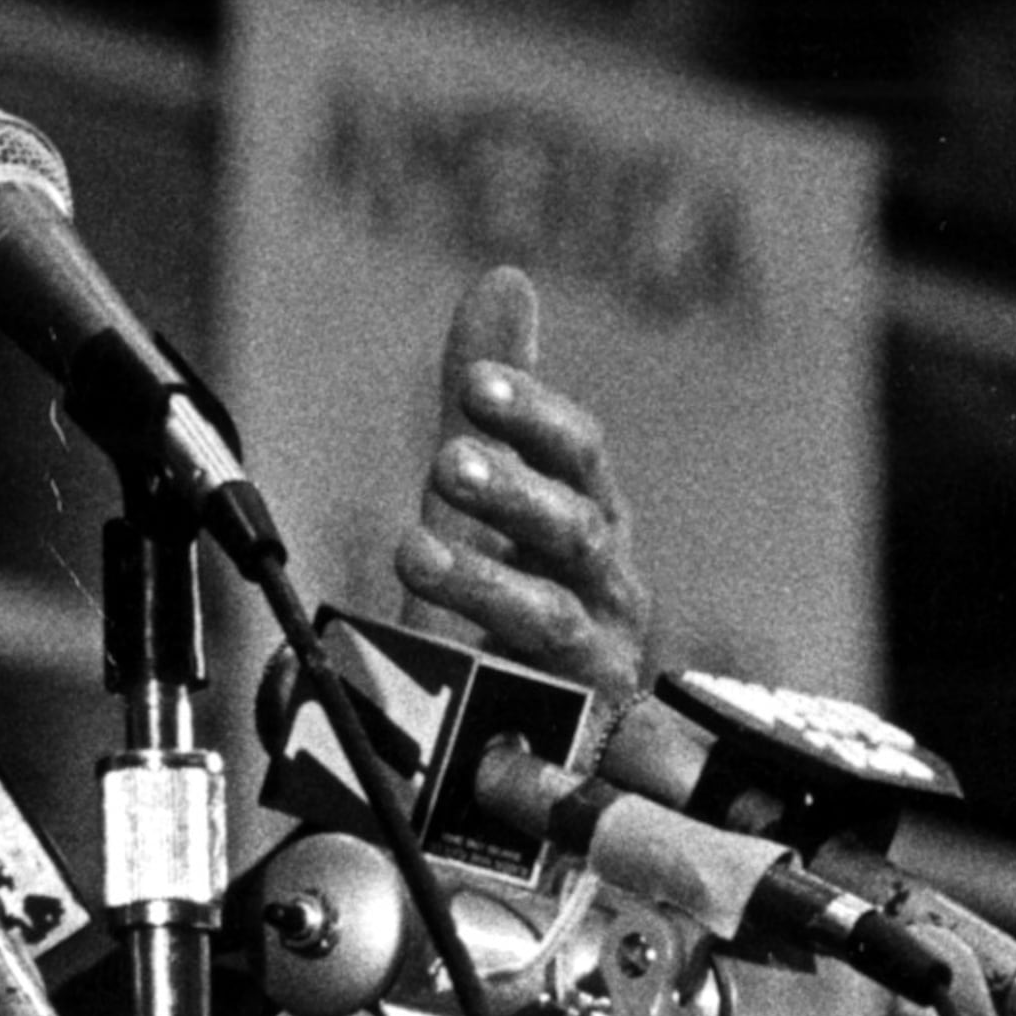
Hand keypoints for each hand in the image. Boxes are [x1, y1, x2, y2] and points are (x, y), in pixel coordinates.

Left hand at [393, 266, 651, 704]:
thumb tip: (504, 280)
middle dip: (511, 492)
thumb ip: (491, 403)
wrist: (507, 735)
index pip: (575, 452)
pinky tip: (438, 659)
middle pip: (574, 528)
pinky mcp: (567, 733)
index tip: (476, 384)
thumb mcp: (485, 493)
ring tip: (411, 549)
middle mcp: (604, 585)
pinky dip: (486, 678)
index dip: (532, 414)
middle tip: (447, 461)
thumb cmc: (506, 599)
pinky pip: (529, 702)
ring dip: (481, 578)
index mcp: (588, 517)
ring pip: (552, 615)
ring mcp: (595, 663)